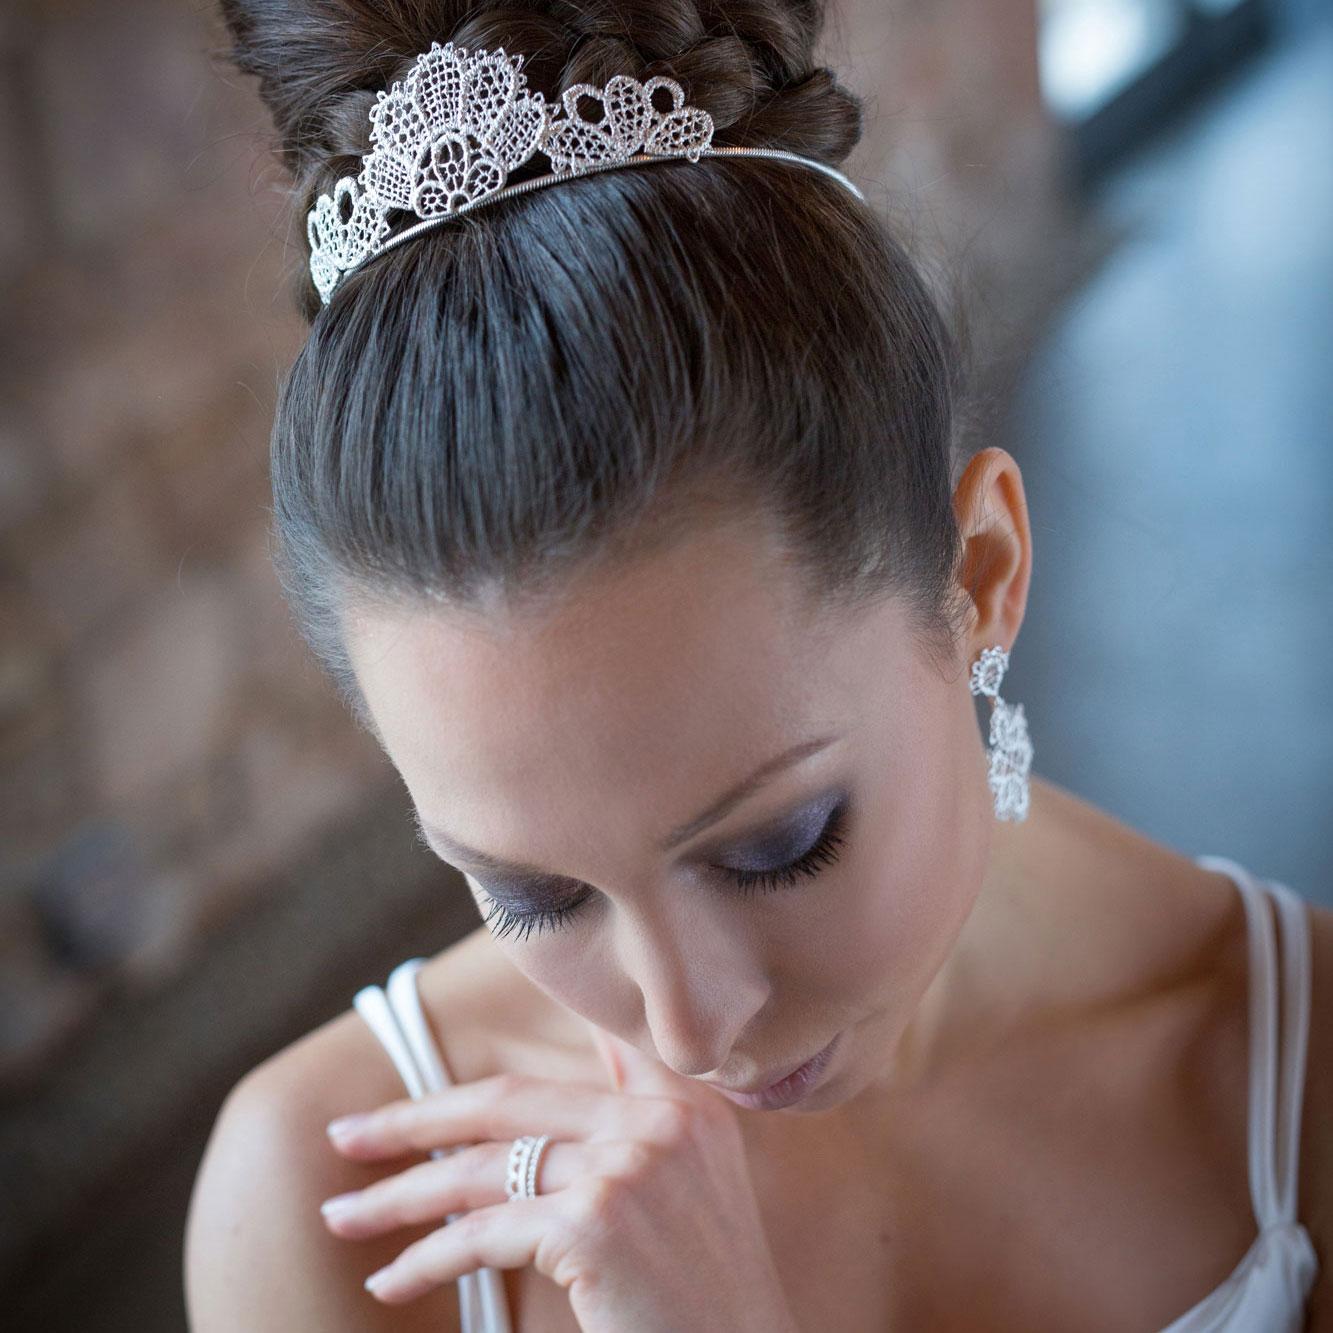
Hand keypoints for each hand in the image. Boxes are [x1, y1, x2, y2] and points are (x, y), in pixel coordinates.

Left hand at [319, 1026, 797, 1331]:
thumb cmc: (708, 1296)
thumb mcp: (696, 1182)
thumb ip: (644, 1114)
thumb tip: (599, 1044)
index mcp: (684, 1099)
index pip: (578, 1047)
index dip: (520, 1028)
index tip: (442, 1041)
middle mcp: (660, 1117)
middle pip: (504, 1103)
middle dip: (413, 1121)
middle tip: (347, 1135)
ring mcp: (628, 1164)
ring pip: (482, 1169)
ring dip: (399, 1196)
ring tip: (344, 1214)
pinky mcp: (595, 1221)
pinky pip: (482, 1234)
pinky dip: (424, 1259)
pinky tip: (390, 1278)